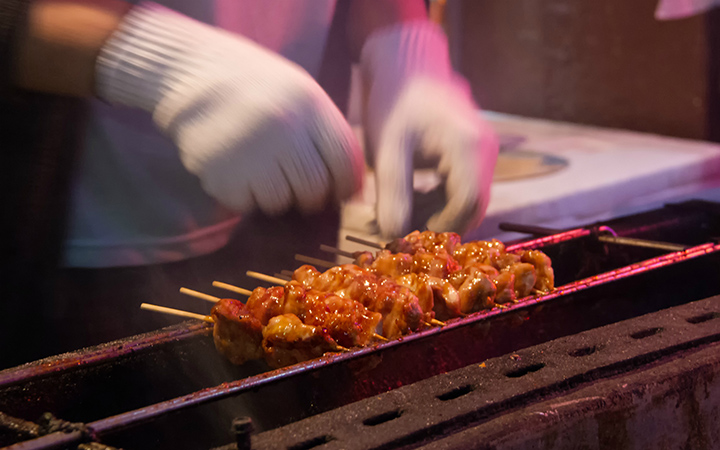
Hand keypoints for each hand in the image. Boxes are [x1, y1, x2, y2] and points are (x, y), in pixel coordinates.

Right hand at [96, 3, 362, 214]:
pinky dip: (243, 196)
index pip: (345, 163)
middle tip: (294, 186)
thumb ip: (328, 135)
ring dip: (275, 197)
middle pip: (315, 189)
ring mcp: (251, 152)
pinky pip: (246, 204)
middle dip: (309, 196)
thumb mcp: (300, 94)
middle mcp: (284, 128)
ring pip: (281, 202)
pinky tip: (235, 170)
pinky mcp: (220, 173)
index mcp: (310, 105)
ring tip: (260, 172)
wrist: (190, 73)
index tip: (335, 190)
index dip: (345, 185)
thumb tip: (354, 190)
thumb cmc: (255, 88)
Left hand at [361, 21, 497, 237]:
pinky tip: (411, 199)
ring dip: (437, 215)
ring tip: (399, 212)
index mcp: (469, 146)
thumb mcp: (387, 148)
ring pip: (469, 202)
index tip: (407, 235)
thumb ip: (393, 192)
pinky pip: (464, 190)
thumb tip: (394, 235)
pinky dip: (440, 202)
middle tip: (401, 231)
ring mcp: (486, 152)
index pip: (468, 204)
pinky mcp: (477, 156)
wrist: (408, 67)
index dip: (440, 227)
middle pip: (473, 207)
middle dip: (438, 225)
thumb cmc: (394, 102)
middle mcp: (487, 150)